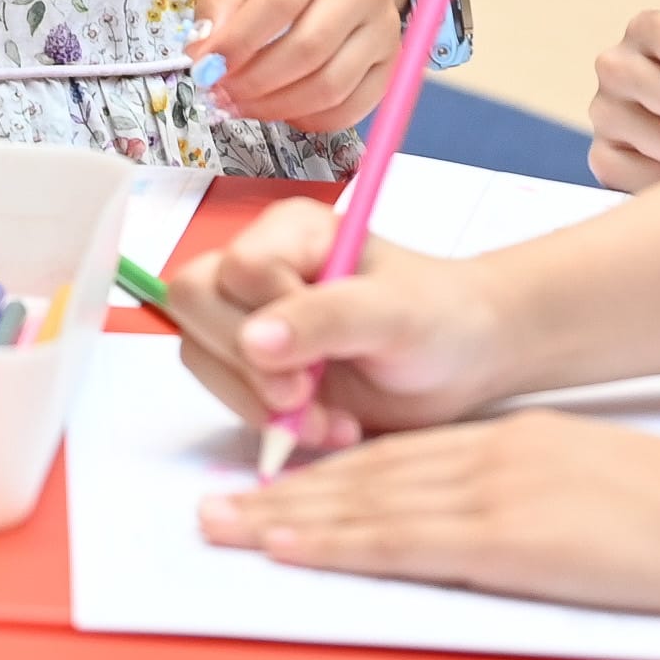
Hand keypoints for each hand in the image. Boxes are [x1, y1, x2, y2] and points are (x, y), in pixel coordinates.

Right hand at [167, 195, 504, 450]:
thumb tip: (252, 340)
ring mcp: (249, 320)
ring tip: (327, 421)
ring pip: (198, 352)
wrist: (465, 362)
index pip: (238, 266)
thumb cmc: (441, 319)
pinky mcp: (252, 370)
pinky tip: (325, 427)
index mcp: (291, 231)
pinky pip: (222, 394)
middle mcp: (260, 268)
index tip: (317, 355)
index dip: (268, 315)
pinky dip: (268, 423)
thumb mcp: (395, 313)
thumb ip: (326, 318)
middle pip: (195, 302)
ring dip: (257, 402)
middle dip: (247, 365)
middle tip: (305, 396)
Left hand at [189, 0, 408, 131]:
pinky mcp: (393, 61)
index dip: (238, 42)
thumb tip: (205, 52)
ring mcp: (385, 25)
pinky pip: (353, 107)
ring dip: (277, 106)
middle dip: (255, 82)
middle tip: (220, 93)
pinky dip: (311, 119)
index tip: (205, 66)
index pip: (280, 1)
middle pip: (308, 48)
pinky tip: (282, 109)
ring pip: (331, 85)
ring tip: (242, 104)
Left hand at [194, 408, 659, 616]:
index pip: (391, 459)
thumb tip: (470, 521)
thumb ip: (517, 491)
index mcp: (502, 445)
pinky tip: (294, 547)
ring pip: (366, 504)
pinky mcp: (507, 539)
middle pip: (360, 478)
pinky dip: (339, 542)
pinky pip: (405, 540)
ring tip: (222, 529)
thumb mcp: (578, 480)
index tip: (261, 489)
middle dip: (278, 496)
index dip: (317, 475)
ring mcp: (491, 495)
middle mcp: (482, 459)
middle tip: (207, 510)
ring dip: (287, 520)